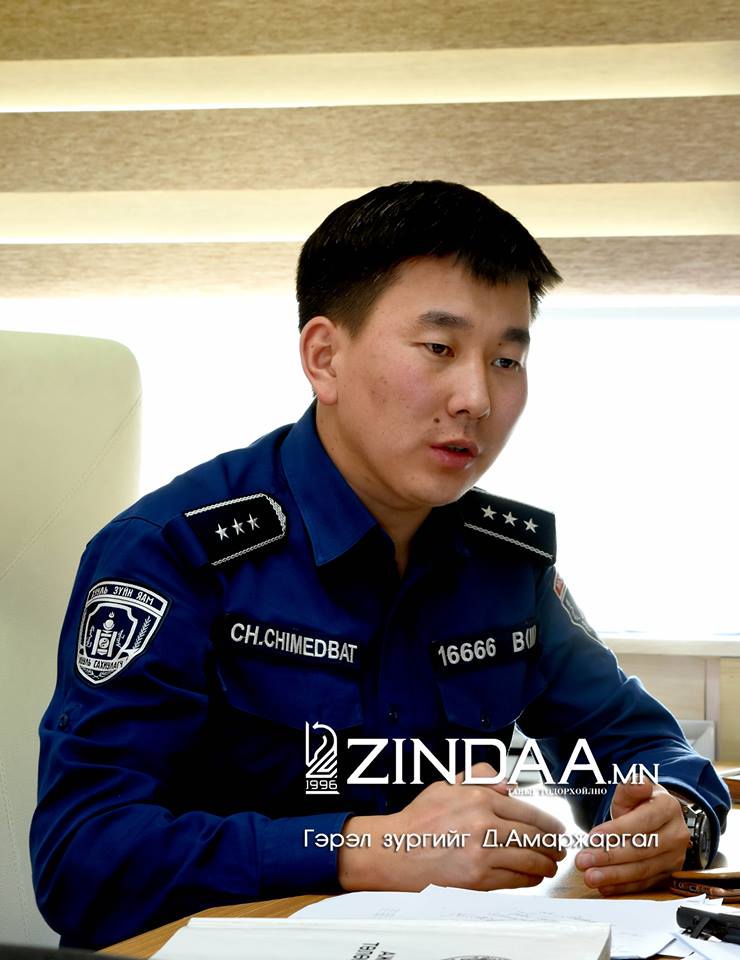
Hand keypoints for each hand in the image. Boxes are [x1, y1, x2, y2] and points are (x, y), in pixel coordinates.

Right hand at [337, 763, 565, 891]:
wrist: (396, 850)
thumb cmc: (420, 818)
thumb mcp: (447, 785)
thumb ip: (479, 778)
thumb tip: (508, 783)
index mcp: (479, 798)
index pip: (528, 812)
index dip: (549, 824)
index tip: (557, 830)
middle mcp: (484, 824)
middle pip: (533, 837)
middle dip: (552, 846)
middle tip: (559, 851)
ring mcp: (482, 853)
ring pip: (528, 860)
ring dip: (545, 865)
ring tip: (550, 866)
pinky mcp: (478, 878)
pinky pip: (514, 879)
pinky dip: (529, 880)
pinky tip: (533, 878)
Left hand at [575, 781, 689, 894]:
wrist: (658, 817)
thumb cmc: (641, 803)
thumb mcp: (633, 790)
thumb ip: (630, 787)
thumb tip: (637, 784)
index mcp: (668, 808)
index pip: (642, 822)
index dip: (617, 831)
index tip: (593, 837)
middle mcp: (676, 834)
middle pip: (642, 849)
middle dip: (609, 856)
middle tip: (584, 860)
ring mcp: (675, 857)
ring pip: (643, 870)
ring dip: (614, 875)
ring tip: (590, 876)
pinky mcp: (668, 874)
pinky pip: (645, 884)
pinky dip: (623, 887)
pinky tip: (605, 887)